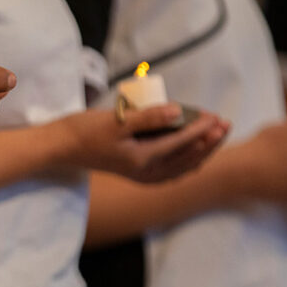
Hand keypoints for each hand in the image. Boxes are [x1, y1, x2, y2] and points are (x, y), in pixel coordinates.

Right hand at [53, 104, 229, 182]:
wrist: (62, 147)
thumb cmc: (85, 131)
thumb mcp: (117, 121)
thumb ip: (148, 117)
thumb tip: (177, 111)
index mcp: (142, 161)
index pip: (180, 143)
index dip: (200, 129)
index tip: (214, 116)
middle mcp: (146, 173)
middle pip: (188, 159)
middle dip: (208, 142)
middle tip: (224, 124)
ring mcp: (142, 175)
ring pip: (182, 166)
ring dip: (202, 151)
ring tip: (216, 134)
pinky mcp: (138, 172)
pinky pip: (172, 170)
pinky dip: (187, 160)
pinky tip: (195, 152)